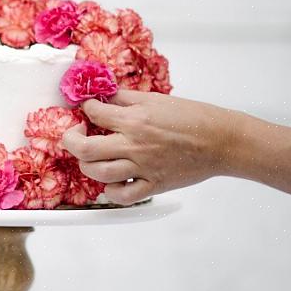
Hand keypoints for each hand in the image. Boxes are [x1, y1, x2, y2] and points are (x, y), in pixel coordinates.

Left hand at [61, 91, 239, 204]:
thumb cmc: (192, 117)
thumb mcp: (156, 100)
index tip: (87, 109)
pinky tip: (111, 181)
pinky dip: (110, 191)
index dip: (85, 108)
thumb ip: (126, 99)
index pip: (94, 113)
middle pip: (84, 148)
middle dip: (70, 140)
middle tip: (75, 134)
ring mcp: (142, 167)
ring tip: (91, 157)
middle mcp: (134, 145)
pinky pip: (122, 195)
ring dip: (87, 165)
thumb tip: (103, 95)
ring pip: (98, 173)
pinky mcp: (153, 185)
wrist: (221, 141)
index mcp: (134, 120)